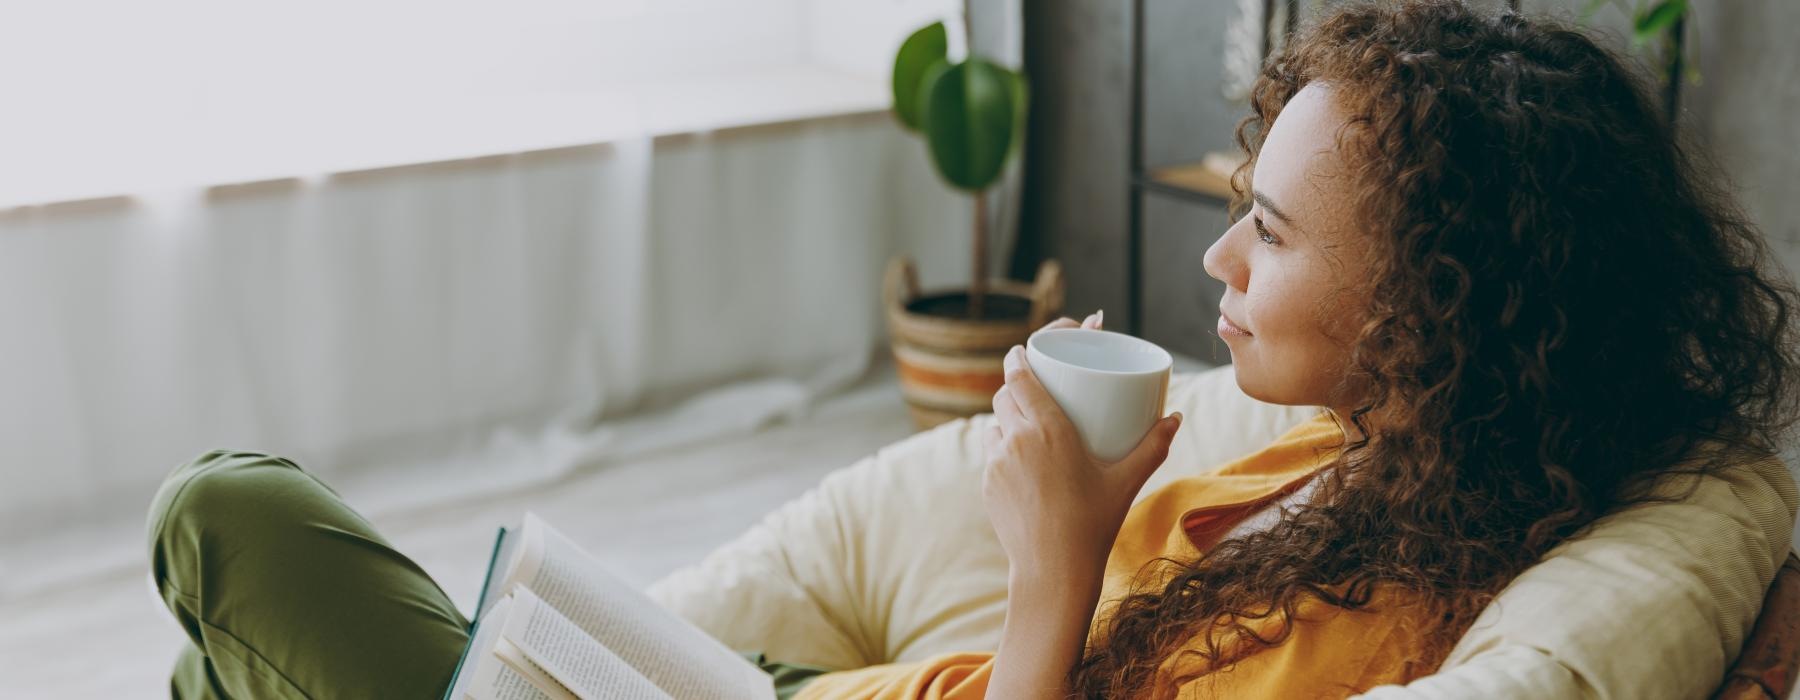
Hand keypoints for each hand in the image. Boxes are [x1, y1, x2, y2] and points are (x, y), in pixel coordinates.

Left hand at [982, 310, 1183, 580]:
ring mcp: (996, 463)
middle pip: (1004, 395)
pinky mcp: (987, 484)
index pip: (1020, 376)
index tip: (1022, 351)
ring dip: (1007, 418)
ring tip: (1028, 424)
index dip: (1018, 358)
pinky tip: (1019, 459)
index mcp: (1047, 429)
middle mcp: (1016, 439)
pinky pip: (991, 455)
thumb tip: (1175, 418)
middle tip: (1034, 388)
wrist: (1053, 570)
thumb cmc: (1094, 524)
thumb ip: (1153, 446)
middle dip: (1015, 385)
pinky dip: (1003, 449)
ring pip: (995, 424)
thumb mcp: (1127, 481)